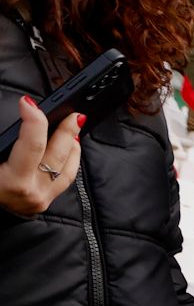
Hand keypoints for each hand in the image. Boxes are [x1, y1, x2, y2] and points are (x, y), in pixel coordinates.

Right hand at [0, 99, 82, 216]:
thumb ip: (3, 141)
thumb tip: (23, 121)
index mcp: (12, 181)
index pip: (32, 145)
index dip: (34, 121)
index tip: (29, 103)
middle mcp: (30, 191)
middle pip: (56, 155)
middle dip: (65, 131)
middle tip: (72, 114)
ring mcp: (40, 199)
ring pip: (67, 169)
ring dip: (72, 146)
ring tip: (75, 127)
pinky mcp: (45, 203)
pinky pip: (65, 179)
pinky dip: (70, 161)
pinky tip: (70, 148)